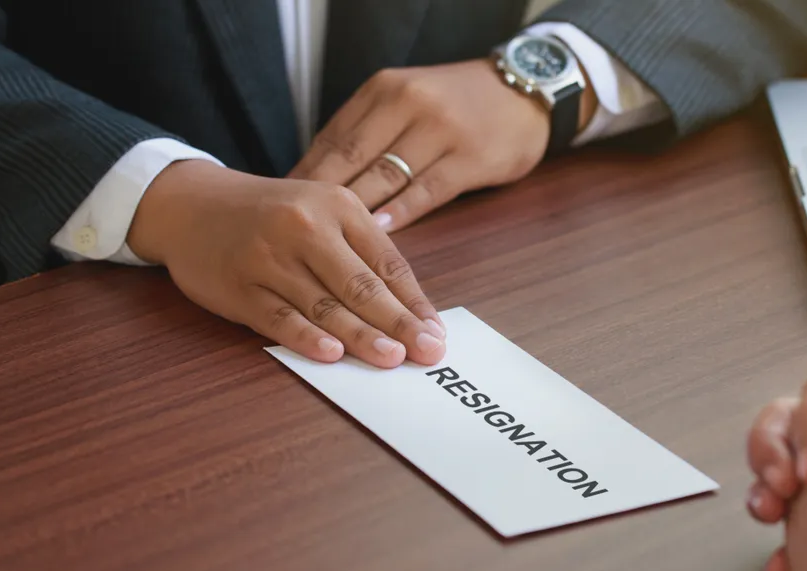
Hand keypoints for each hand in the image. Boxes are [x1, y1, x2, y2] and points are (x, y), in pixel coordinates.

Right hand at [128, 160, 446, 366]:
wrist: (192, 204)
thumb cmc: (271, 215)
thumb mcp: (323, 213)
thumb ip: (362, 254)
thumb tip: (409, 311)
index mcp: (339, 206)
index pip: (387, 263)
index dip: (415, 303)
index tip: (436, 333)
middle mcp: (306, 227)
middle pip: (361, 285)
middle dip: (398, 323)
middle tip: (426, 352)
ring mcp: (269, 257)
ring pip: (323, 305)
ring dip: (361, 335)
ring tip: (391, 359)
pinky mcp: (239, 286)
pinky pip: (279, 317)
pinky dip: (306, 337)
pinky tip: (332, 354)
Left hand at [289, 59, 573, 232]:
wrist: (523, 91)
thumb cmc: (457, 104)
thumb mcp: (406, 100)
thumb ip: (367, 132)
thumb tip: (316, 178)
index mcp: (384, 90)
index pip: (333, 138)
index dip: (305, 177)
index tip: (283, 208)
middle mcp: (408, 103)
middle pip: (352, 158)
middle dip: (320, 200)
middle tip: (296, 235)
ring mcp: (441, 130)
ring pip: (386, 177)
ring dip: (356, 214)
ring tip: (330, 244)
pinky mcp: (469, 158)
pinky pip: (426, 190)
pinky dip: (401, 212)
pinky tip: (381, 231)